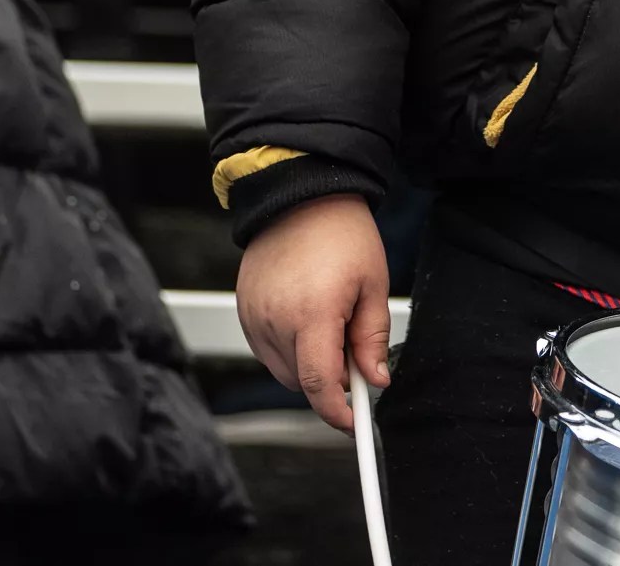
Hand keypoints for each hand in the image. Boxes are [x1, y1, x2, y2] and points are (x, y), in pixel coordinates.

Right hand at [235, 193, 389, 430]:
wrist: (301, 196)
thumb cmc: (343, 235)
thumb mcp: (374, 285)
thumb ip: (373, 340)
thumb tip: (375, 381)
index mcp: (312, 315)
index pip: (319, 385)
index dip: (337, 412)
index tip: (354, 423)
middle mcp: (274, 321)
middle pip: (300, 382)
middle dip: (329, 381)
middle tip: (354, 348)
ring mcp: (254, 316)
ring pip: (282, 369)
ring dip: (308, 364)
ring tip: (330, 320)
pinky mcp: (244, 311)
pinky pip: (267, 350)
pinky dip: (289, 349)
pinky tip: (308, 317)